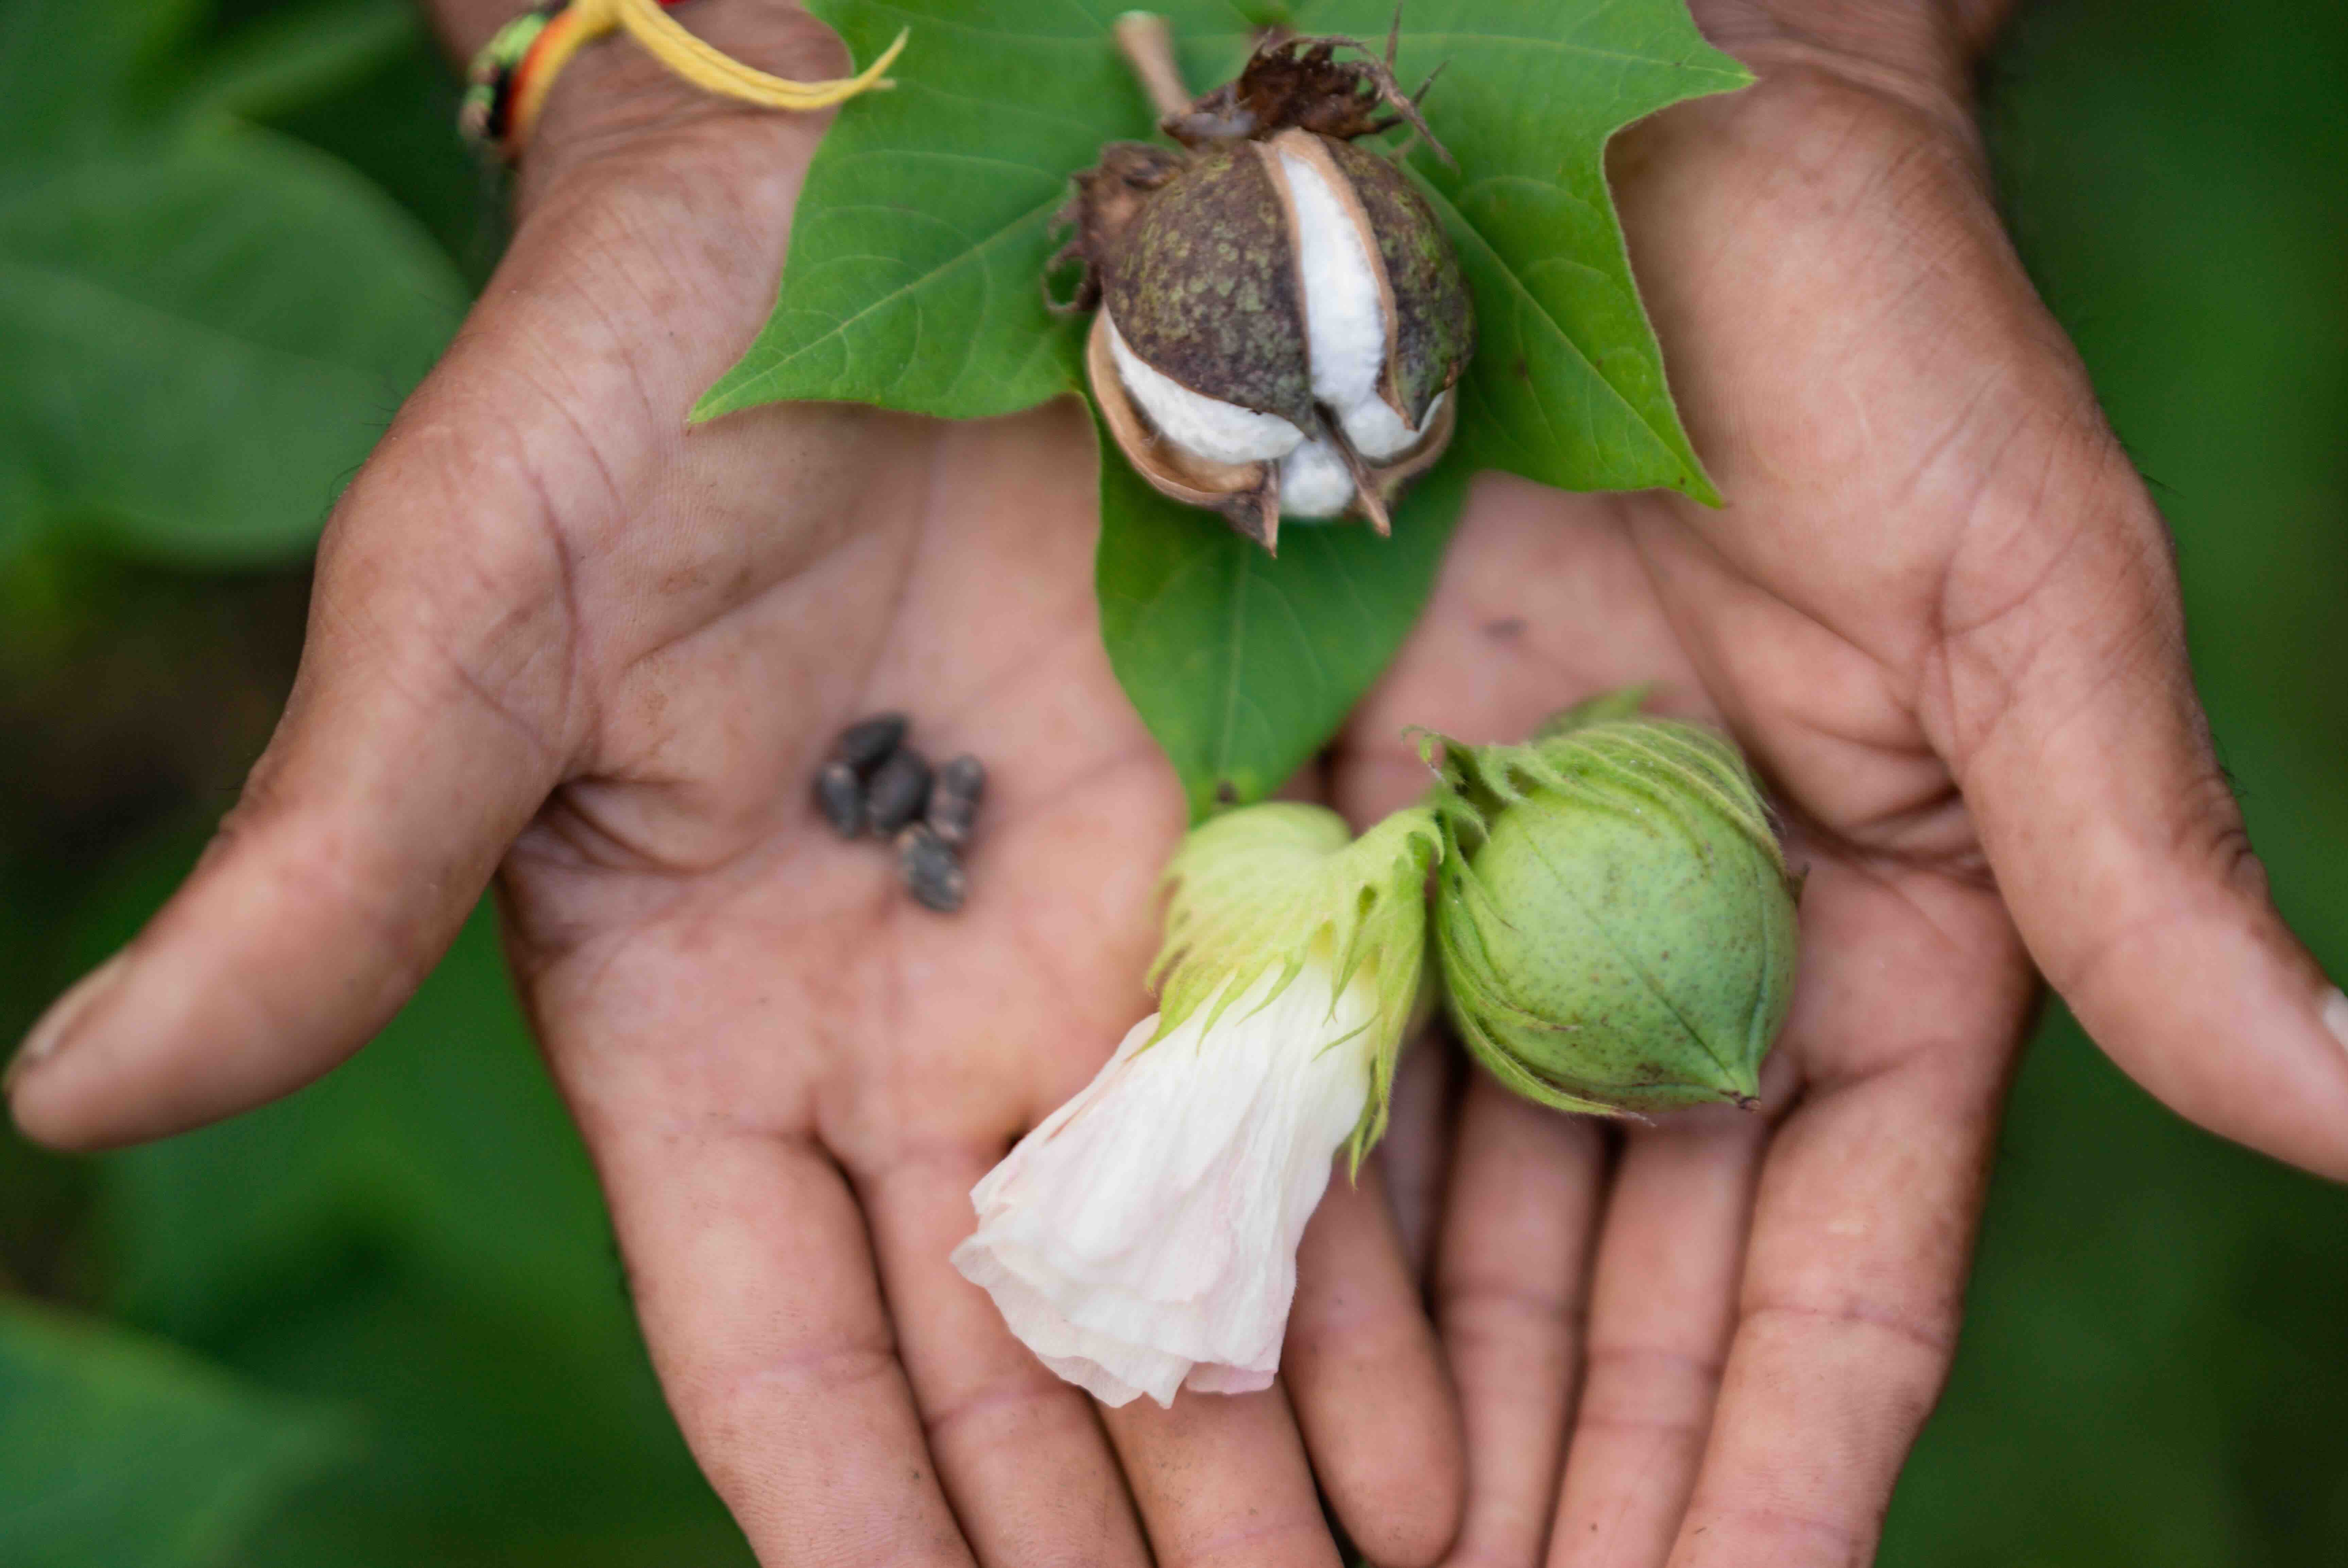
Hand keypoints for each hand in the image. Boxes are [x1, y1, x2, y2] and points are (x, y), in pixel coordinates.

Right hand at [5, 4, 1461, 1564]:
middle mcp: (910, 1031)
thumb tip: (79, 1087)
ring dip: (1267, 1461)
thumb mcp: (475, 610)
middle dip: (1105, 1548)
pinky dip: (1384, 1272)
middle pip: (1007, 1363)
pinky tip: (1464, 1424)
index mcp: (705, 1023)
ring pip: (1185, 1275)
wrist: (870, 185)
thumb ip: (340, 865)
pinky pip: (1327, 1105)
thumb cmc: (631, 372)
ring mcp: (1093, 952)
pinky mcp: (1255, 848)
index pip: (778, 1355)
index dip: (857, 1530)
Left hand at [1333, 2, 2347, 1562]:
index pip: (1832, 1276)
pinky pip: (1279, 1068)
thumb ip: (2149, 871)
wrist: (1610, 110)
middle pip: (1622, 1297)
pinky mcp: (1309, 818)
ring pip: (1443, 1232)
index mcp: (1872, 937)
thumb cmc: (1859, 316)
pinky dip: (1258, 1235)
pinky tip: (1210, 1398)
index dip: (1781, 1469)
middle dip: (1570, 1497)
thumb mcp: (2027, 595)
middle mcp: (1664, 950)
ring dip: (1400, 1430)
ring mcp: (1478, 898)